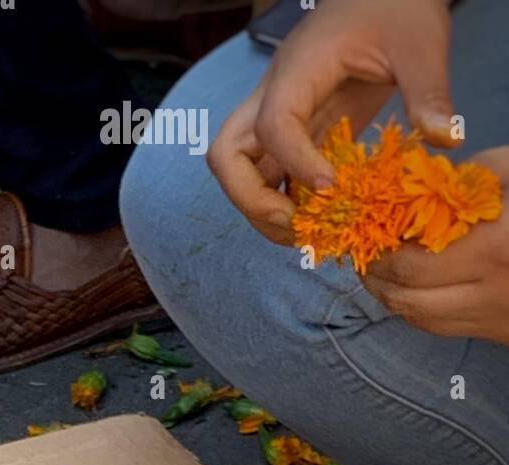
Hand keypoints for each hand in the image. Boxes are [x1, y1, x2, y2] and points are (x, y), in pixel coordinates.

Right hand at [208, 0, 455, 244]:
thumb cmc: (395, 6)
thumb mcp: (420, 42)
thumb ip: (428, 90)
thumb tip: (445, 138)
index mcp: (297, 72)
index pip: (272, 125)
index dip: (295, 163)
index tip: (330, 187)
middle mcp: (274, 97)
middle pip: (227, 157)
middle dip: (250, 199)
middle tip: (295, 223)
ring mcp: (281, 117)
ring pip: (242, 172)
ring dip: (262, 209)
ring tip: (306, 232)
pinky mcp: (298, 132)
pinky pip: (274, 175)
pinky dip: (286, 202)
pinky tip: (319, 220)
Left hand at [363, 146, 508, 341]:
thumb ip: (483, 172)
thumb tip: (432, 180)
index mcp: (494, 248)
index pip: (410, 263)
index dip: (380, 251)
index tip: (371, 231)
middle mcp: (486, 291)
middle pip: (405, 296)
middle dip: (377, 276)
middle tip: (368, 253)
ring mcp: (491, 317)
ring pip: (416, 317)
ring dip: (389, 297)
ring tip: (380, 272)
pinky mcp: (498, 332)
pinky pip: (439, 327)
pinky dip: (414, 309)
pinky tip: (409, 288)